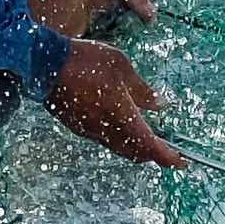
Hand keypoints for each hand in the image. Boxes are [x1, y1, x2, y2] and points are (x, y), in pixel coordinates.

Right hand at [50, 38, 183, 167]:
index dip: (167, 157)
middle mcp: (105, 130)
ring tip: (145, 134)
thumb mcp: (122, 67)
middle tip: (166, 149)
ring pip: (117, 147)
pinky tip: (118, 122)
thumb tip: (159, 104)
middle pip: (134, 153)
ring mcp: (88, 130)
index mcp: (121, 117)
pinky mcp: (76, 126)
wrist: (43, 64)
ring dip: (134, 146)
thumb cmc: (85, 61)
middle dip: (152, 154)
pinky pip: (102, 138)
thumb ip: (142, 90)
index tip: (181, 162)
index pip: (150, 146)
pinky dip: (117, 136)